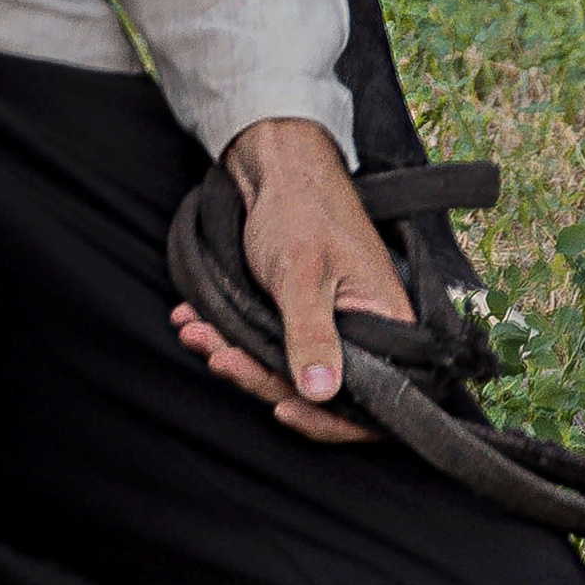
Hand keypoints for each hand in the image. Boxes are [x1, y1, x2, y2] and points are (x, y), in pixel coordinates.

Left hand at [168, 117, 411, 447]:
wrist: (272, 164)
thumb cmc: (301, 207)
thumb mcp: (304, 273)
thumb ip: (311, 336)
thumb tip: (321, 394)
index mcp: (388, 323)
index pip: (374, 403)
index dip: (329, 420)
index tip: (282, 411)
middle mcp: (365, 333)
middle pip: (318, 393)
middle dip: (259, 379)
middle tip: (219, 356)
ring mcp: (329, 327)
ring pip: (283, 371)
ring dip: (235, 357)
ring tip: (197, 334)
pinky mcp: (297, 318)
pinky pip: (265, 346)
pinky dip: (229, 339)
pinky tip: (196, 323)